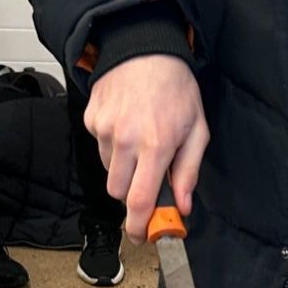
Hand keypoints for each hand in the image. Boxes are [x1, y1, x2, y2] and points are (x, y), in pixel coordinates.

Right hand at [85, 56, 208, 241]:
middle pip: (118, 192)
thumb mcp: (197, 130)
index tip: (141, 237)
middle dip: (132, 193)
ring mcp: (104, 129)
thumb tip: (183, 205)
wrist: (145, 49)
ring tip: (140, 139)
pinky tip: (126, 123)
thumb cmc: (176, 89)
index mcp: (156, 145)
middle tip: (148, 178)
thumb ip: (188, 172)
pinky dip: (112, 144)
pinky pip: (99, 147)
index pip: (139, 200)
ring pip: (108, 170)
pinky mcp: (91, 120)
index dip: (138, 226)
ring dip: (123, 167)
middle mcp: (126, 139)